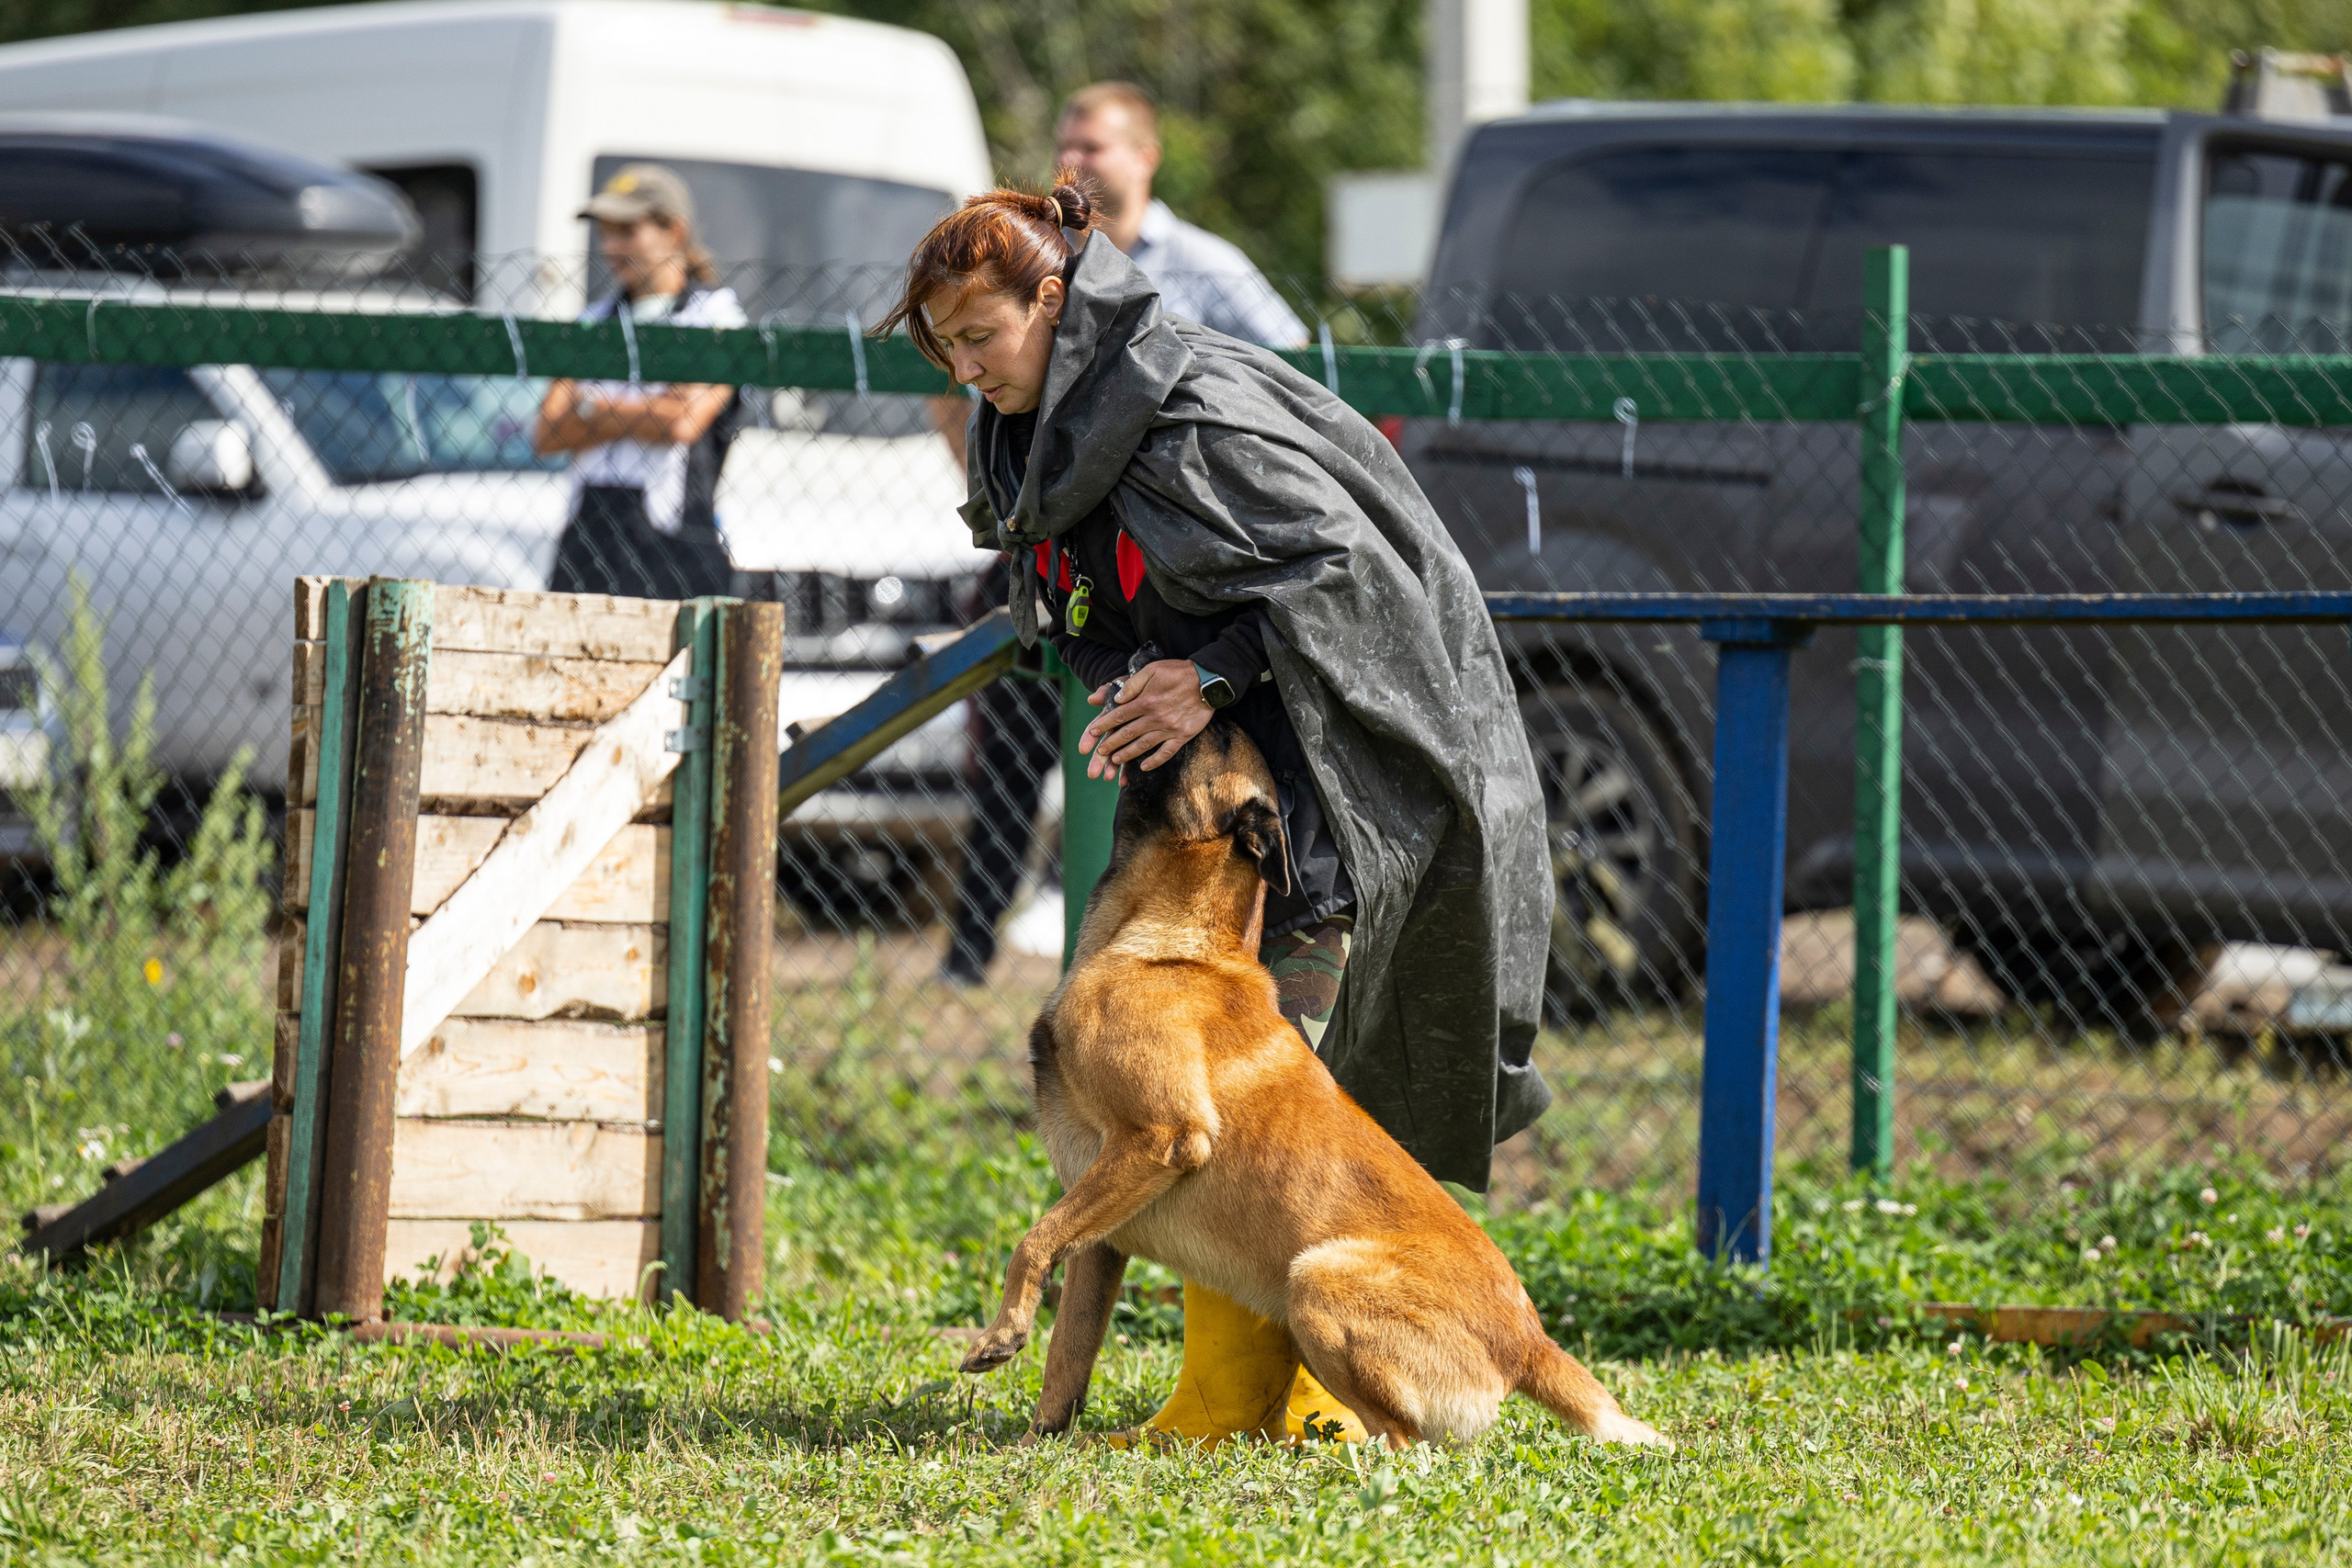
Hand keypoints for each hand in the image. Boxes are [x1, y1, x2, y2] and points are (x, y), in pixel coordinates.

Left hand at [1078, 659, 1212, 778]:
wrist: (1209, 681)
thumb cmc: (1179, 672)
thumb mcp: (1153, 670)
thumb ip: (1133, 684)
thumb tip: (1117, 699)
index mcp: (1145, 701)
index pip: (1119, 716)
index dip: (1104, 725)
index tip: (1092, 733)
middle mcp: (1155, 717)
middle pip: (1128, 733)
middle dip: (1111, 744)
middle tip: (1100, 753)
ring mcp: (1169, 729)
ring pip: (1143, 745)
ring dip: (1128, 755)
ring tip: (1116, 761)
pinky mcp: (1182, 735)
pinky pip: (1166, 752)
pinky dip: (1154, 761)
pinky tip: (1144, 767)